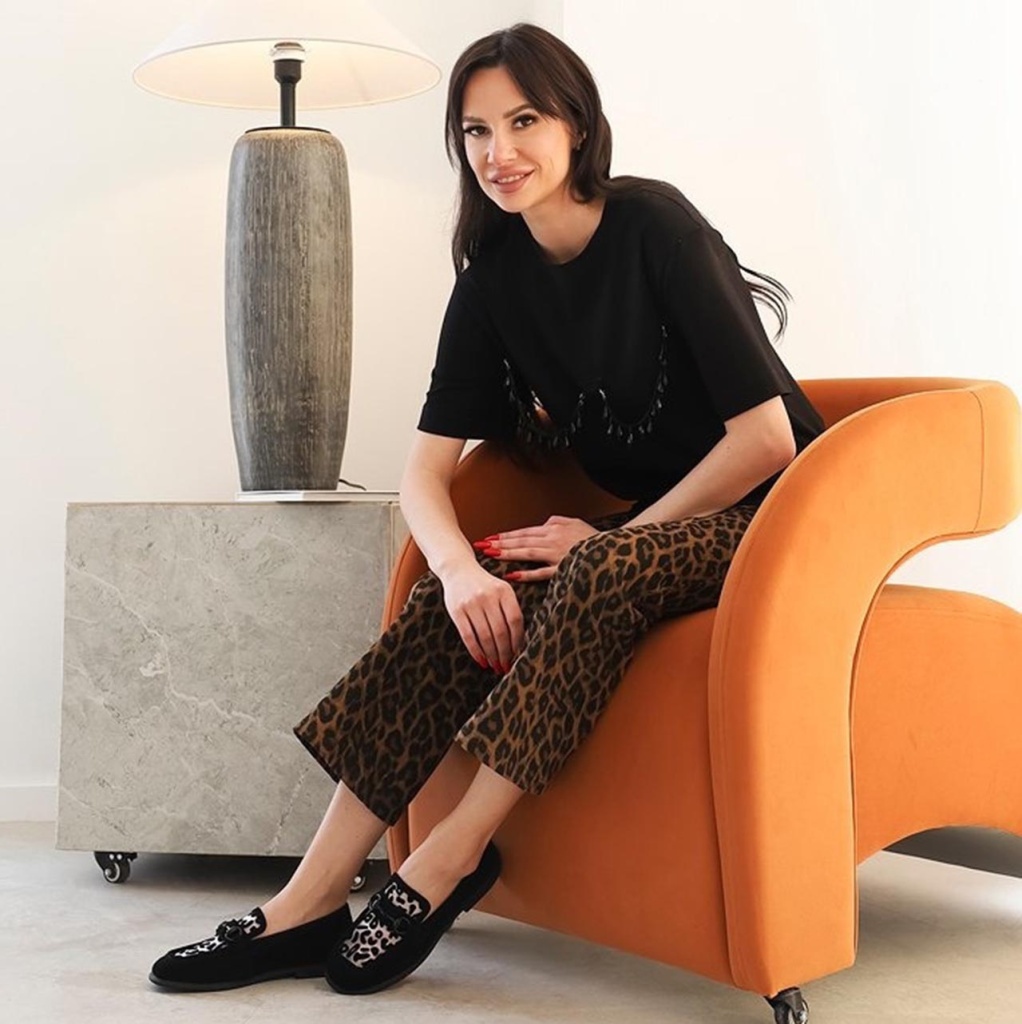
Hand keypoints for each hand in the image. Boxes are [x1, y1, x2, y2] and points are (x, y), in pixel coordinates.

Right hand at [440, 561, 523, 672]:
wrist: (458, 569)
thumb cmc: (485, 585)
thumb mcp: (501, 590)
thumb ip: (510, 610)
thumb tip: (517, 644)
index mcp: (504, 591)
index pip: (515, 620)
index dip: (517, 640)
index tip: (518, 654)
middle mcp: (488, 596)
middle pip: (500, 631)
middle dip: (505, 653)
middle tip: (506, 666)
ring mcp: (471, 603)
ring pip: (485, 636)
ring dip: (492, 655)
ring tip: (495, 666)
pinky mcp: (457, 610)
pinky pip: (468, 636)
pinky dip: (476, 651)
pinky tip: (481, 661)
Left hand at [474, 516, 597, 581]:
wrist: (614, 548)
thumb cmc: (593, 537)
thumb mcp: (574, 523)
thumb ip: (557, 522)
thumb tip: (543, 523)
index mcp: (554, 528)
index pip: (523, 532)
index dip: (505, 536)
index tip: (489, 539)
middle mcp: (553, 539)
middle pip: (521, 541)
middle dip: (499, 544)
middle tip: (481, 546)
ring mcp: (558, 554)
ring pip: (527, 553)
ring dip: (508, 554)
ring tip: (491, 556)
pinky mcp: (565, 568)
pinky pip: (543, 572)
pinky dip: (527, 574)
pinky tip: (512, 575)